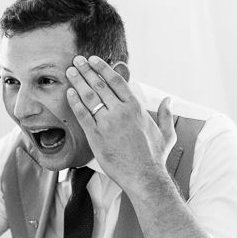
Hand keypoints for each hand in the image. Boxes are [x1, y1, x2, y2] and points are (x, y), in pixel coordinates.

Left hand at [65, 55, 175, 192]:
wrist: (144, 177)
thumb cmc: (154, 157)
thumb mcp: (166, 132)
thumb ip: (165, 114)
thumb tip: (168, 100)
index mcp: (136, 107)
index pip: (116, 81)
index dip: (103, 68)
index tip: (93, 60)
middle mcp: (121, 111)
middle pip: (100, 84)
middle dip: (86, 70)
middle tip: (76, 60)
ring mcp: (107, 123)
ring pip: (89, 96)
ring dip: (78, 81)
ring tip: (70, 71)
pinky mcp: (96, 136)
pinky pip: (82, 115)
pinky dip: (75, 102)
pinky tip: (69, 92)